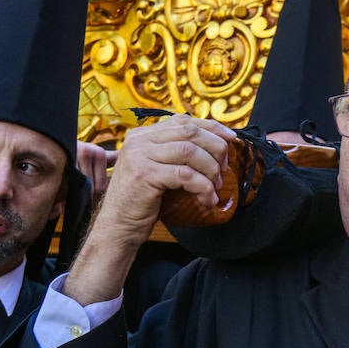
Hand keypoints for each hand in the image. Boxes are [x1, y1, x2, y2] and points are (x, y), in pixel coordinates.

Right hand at [65, 116, 235, 304]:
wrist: (117, 226)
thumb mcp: (158, 169)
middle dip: (215, 148)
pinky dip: (202, 187)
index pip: (183, 121)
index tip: (231, 139)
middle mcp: (139, 140)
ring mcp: (140, 155)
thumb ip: (176, 153)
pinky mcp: (145, 174)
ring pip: (190, 151)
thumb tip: (216, 145)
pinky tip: (207, 199)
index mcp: (143, 135)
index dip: (212, 128)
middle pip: (190, 132)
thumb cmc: (143, 200)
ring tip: (214, 187)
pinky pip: (186, 175)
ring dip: (210, 169)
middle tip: (224, 169)